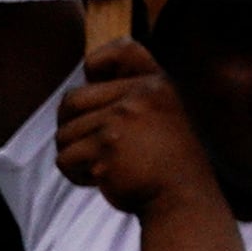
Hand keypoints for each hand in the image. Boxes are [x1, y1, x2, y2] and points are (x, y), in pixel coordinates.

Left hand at [50, 43, 224, 220]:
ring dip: (77, 155)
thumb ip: (135, 95)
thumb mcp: (166, 115)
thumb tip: (87, 76)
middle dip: (74, 128)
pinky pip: (65, 158)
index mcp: (159, 84)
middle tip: (99, 148)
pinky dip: (77, 174)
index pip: (123, 49)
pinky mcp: (106, 148)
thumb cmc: (171, 163)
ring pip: (64, 134)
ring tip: (108, 166)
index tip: (96, 84)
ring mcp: (123, 120)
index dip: (98, 63)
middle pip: (72, 100)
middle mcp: (142, 95)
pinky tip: (103, 179)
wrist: (186, 201)